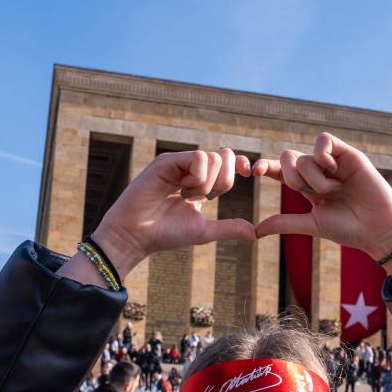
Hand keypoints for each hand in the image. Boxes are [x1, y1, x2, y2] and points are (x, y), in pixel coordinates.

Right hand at [90, 149, 256, 276]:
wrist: (136, 236)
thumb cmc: (165, 233)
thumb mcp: (203, 231)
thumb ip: (228, 228)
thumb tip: (255, 233)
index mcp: (200, 181)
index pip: (227, 162)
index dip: (240, 164)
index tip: (249, 173)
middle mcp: (189, 169)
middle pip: (225, 156)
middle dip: (224, 180)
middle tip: (204, 198)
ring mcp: (178, 163)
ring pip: (213, 157)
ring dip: (206, 184)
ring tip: (185, 196)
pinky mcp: (167, 161)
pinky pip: (198, 157)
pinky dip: (197, 178)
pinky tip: (180, 190)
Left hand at [253, 132, 391, 290]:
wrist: (377, 228)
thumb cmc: (347, 228)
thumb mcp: (311, 224)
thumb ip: (285, 222)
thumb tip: (255, 230)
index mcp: (307, 186)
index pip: (281, 171)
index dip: (266, 166)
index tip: (254, 171)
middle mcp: (318, 171)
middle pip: (288, 158)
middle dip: (292, 176)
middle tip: (310, 193)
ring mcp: (333, 162)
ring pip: (305, 155)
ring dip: (314, 177)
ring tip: (334, 190)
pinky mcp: (347, 154)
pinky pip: (324, 140)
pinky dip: (322, 154)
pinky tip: (333, 169)